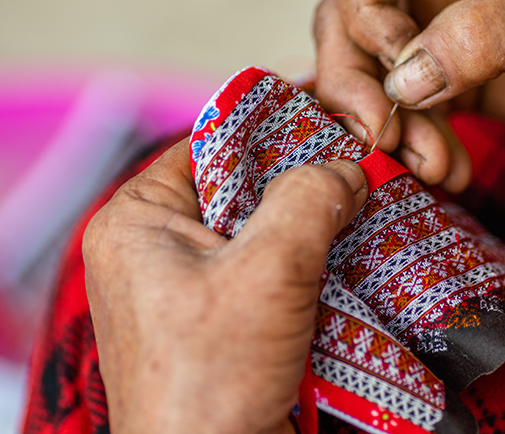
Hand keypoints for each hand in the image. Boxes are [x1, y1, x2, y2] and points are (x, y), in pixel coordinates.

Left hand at [83, 140, 367, 433]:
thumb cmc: (209, 383)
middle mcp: (153, 252)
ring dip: (314, 238)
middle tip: (364, 173)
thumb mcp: (267, 272)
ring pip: (262, 240)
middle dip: (305, 189)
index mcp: (136, 221)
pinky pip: (267, 285)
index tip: (336, 121)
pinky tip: (352, 273)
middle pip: (242, 192)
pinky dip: (309, 280)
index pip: (210, 144)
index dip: (276, 130)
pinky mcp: (216, 333)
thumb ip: (309, 201)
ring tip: (368, 220)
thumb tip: (346, 167)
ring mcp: (184, 295)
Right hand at [315, 0, 504, 190]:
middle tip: (380, 130)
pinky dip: (413, 143)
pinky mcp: (441, 79)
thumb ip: (481, 36)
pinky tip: (442, 168)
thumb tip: (405, 77)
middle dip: (358, 79)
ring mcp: (427, 27)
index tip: (396, 56)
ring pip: (365, 70)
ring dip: (385, 123)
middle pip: (345, 17)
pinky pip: (401, 110)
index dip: (362, 4)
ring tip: (428, 163)